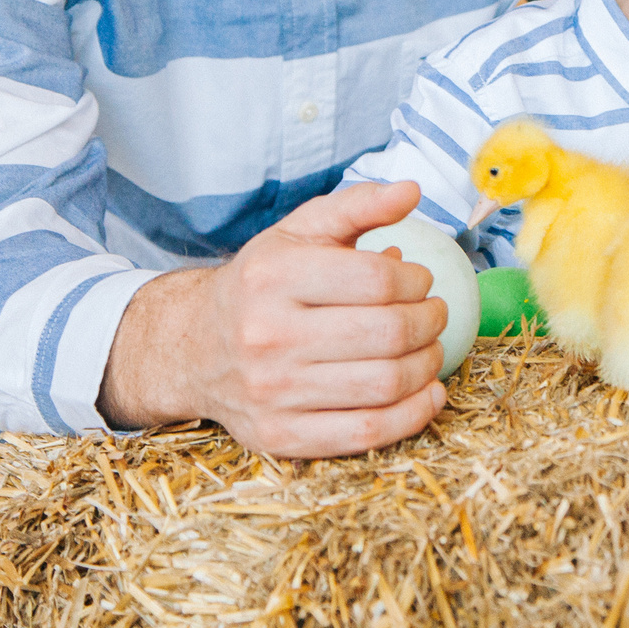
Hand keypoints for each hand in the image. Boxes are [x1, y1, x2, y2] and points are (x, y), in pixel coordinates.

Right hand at [99, 181, 450, 457]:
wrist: (193, 347)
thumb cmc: (262, 284)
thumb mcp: (300, 231)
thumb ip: (357, 206)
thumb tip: (411, 190)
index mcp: (273, 276)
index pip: (377, 278)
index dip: (416, 279)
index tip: (420, 280)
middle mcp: (267, 335)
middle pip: (388, 332)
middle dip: (431, 321)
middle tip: (435, 314)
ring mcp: (272, 393)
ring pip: (384, 384)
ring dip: (427, 365)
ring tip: (429, 348)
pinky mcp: (280, 437)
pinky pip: (366, 434)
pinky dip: (412, 415)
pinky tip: (427, 392)